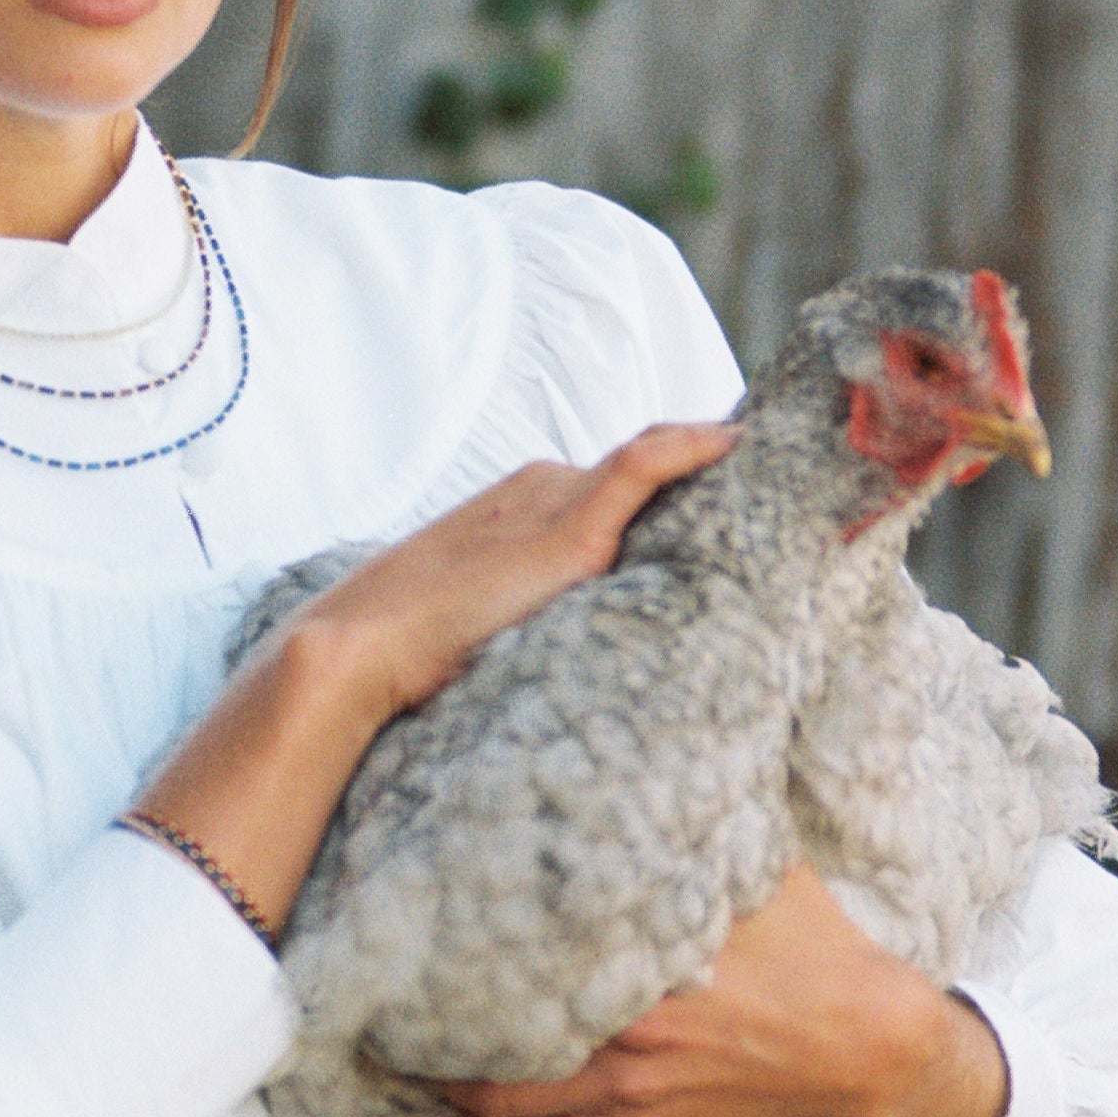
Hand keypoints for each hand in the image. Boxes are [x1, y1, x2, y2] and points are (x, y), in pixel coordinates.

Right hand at [133, 422, 734, 946]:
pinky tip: (730, 445)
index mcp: (516, 504)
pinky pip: (643, 467)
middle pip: (635, 481)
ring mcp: (554, 504)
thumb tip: (556, 671)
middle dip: (689, 486)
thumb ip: (528, 616)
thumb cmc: (408, 656)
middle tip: (753, 497)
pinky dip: (688, 449)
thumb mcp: (483, 622)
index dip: (660, 492)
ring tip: (756, 473)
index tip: (709, 505)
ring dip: (700, 468)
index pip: (607, 487)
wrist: (361, 650)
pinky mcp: (570, 529)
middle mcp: (538, 490)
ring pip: (648, 470)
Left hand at [435, 864, 1010, 1116]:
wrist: (866, 1048)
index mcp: (643, 956)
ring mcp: (626, 1092)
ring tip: (403, 1046)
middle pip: (480, 1036)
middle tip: (380, 985)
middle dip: (421, 1017)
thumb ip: (684, 818)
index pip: (514, 951)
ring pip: (494, 1103)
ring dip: (441, 1081)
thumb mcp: (753, 863)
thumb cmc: (811, 942)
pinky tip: (456, 1110)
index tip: (406, 916)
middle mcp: (622, 1032)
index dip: (448, 940)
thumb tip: (631, 741)